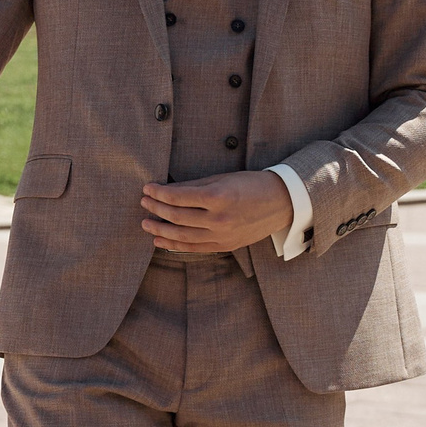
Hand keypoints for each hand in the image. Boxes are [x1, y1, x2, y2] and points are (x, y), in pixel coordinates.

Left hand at [141, 171, 293, 253]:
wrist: (282, 202)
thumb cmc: (251, 184)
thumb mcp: (221, 178)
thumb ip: (193, 186)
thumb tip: (165, 189)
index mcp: (218, 197)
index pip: (178, 197)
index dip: (158, 193)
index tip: (146, 188)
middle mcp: (219, 219)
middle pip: (177, 217)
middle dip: (156, 209)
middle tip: (143, 203)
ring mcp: (222, 235)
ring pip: (182, 236)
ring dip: (160, 230)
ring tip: (146, 224)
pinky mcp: (226, 246)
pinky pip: (195, 248)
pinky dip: (175, 245)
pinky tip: (160, 241)